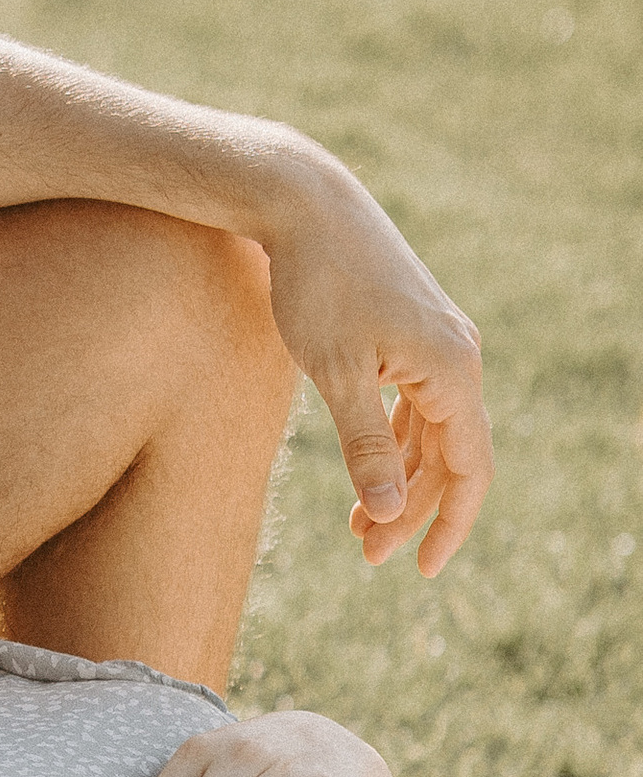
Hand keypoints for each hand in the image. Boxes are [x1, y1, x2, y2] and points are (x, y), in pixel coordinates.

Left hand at [258, 150, 489, 575]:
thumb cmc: (315, 285)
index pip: (469, 468)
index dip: (450, 524)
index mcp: (452, 370)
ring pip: (430, 434)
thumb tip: (384, 514)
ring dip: (398, 482)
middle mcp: (458, 357)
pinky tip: (362, 475)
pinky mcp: (411, 334)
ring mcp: (437, 343)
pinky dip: (392, 445)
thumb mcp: (334, 374)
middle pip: (449, 457)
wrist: (306, 204)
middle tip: (366, 556)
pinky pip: (415, 407)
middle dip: (411, 511)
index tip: (424, 571)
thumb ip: (363, 445)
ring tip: (356, 528)